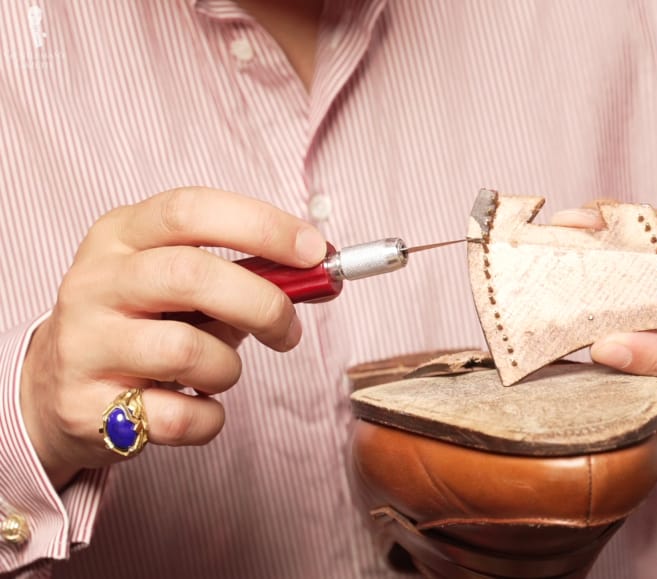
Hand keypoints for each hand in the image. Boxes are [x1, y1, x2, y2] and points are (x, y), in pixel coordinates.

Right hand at [19, 188, 326, 487]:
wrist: (55, 388)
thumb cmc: (143, 323)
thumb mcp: (178, 280)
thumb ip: (243, 271)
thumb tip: (319, 273)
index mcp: (120, 235)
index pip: (190, 210)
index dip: (261, 226)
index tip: (314, 251)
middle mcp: (94, 282)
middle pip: (190, 275)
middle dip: (262, 303)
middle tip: (288, 331)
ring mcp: (84, 344)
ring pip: (186, 350)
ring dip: (228, 368)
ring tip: (219, 372)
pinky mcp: (86, 407)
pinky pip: (180, 416)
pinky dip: (210, 417)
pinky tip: (196, 406)